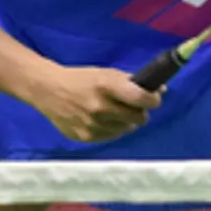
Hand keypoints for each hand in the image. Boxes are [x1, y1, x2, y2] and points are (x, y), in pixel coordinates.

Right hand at [29, 64, 163, 142]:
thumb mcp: (105, 73)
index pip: (141, 98)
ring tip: (116, 112)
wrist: (48, 90)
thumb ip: (130, 82)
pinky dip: (113, 129)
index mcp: (106, 85)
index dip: (153, 99)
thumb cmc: (81, 78)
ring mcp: (93, 124)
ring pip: (126, 129)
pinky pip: (112, 137)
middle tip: (134, 107)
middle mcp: (101, 107)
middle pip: (138, 118)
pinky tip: (104, 120)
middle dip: (141, 112)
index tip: (154, 98)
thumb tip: (161, 90)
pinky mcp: (86, 137)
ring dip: (126, 121)